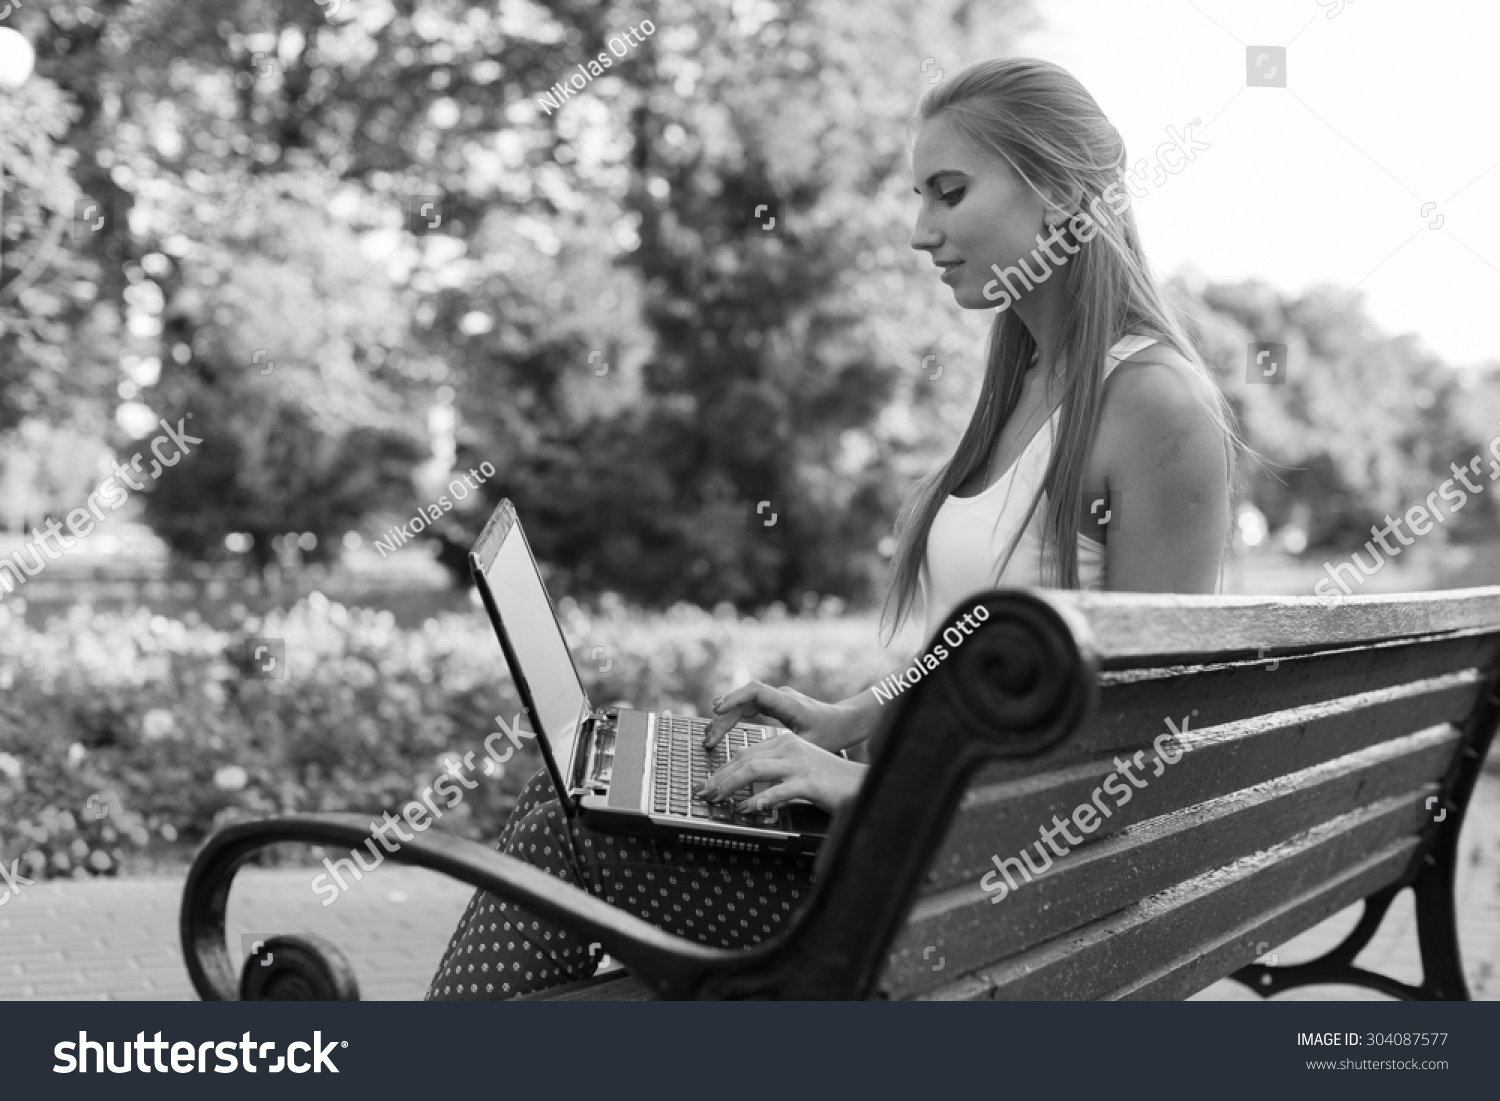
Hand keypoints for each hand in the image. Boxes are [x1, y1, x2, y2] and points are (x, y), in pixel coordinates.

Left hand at [695, 731, 864, 815]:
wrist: (863, 784)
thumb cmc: (830, 780)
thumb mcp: (799, 768)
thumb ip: (775, 769)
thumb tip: (745, 781)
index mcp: (786, 742)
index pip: (745, 752)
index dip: (722, 768)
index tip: (707, 783)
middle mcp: (791, 748)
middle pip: (744, 760)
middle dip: (718, 778)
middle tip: (702, 793)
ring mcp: (800, 764)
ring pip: (753, 771)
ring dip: (729, 786)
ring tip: (716, 800)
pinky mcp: (809, 783)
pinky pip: (776, 792)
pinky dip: (757, 801)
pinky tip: (746, 809)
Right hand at [702, 682, 869, 751]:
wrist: (846, 721)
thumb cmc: (832, 734)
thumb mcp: (812, 745)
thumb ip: (788, 752)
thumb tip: (764, 766)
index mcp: (788, 703)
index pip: (755, 691)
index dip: (734, 698)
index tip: (717, 709)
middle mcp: (780, 696)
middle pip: (743, 700)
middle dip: (723, 719)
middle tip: (708, 740)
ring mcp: (776, 699)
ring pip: (743, 704)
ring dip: (725, 719)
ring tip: (708, 737)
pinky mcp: (774, 705)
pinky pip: (748, 707)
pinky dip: (734, 718)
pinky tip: (720, 729)